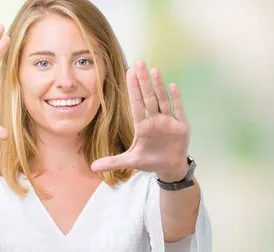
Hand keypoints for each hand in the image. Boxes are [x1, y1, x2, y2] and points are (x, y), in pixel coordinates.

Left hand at [91, 60, 189, 181]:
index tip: (129, 72)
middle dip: (143, 81)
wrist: (169, 167)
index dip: (133, 89)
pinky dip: (176, 99)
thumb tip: (92, 167)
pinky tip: (172, 86)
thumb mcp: (130, 162)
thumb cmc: (150, 160)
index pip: (136, 104)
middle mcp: (155, 120)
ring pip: (162, 100)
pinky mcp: (181, 127)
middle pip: (149, 97)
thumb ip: (112, 162)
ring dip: (159, 85)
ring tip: (154, 70)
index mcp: (142, 126)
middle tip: (139, 62)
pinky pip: (178, 110)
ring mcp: (168, 122)